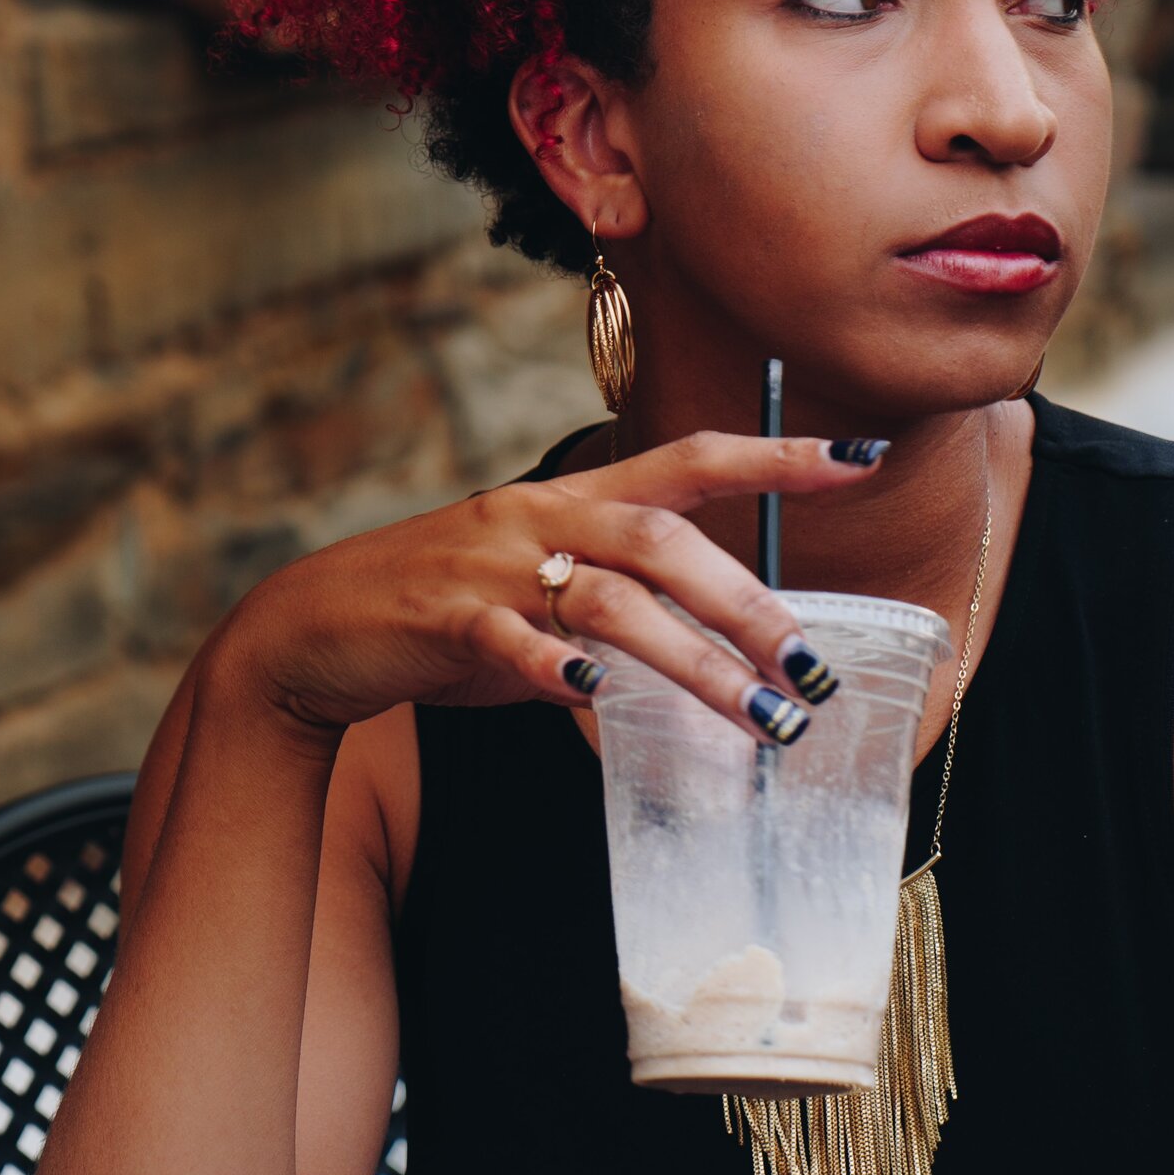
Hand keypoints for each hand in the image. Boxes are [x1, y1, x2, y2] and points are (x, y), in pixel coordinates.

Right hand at [207, 430, 889, 745]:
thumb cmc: (436, 613)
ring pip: (611, 599)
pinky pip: (512, 638)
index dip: (777, 457)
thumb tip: (689, 668)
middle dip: (751, 606)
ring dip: (694, 661)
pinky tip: (596, 697)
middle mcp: (538, 518)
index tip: (863, 460)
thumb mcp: (532, 597)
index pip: (690, 459)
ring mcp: (491, 566)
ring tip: (758, 717)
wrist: (311, 627)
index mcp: (568, 499)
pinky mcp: (444, 618)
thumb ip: (609, 620)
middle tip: (812, 671)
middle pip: (666, 542)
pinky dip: (559, 666)